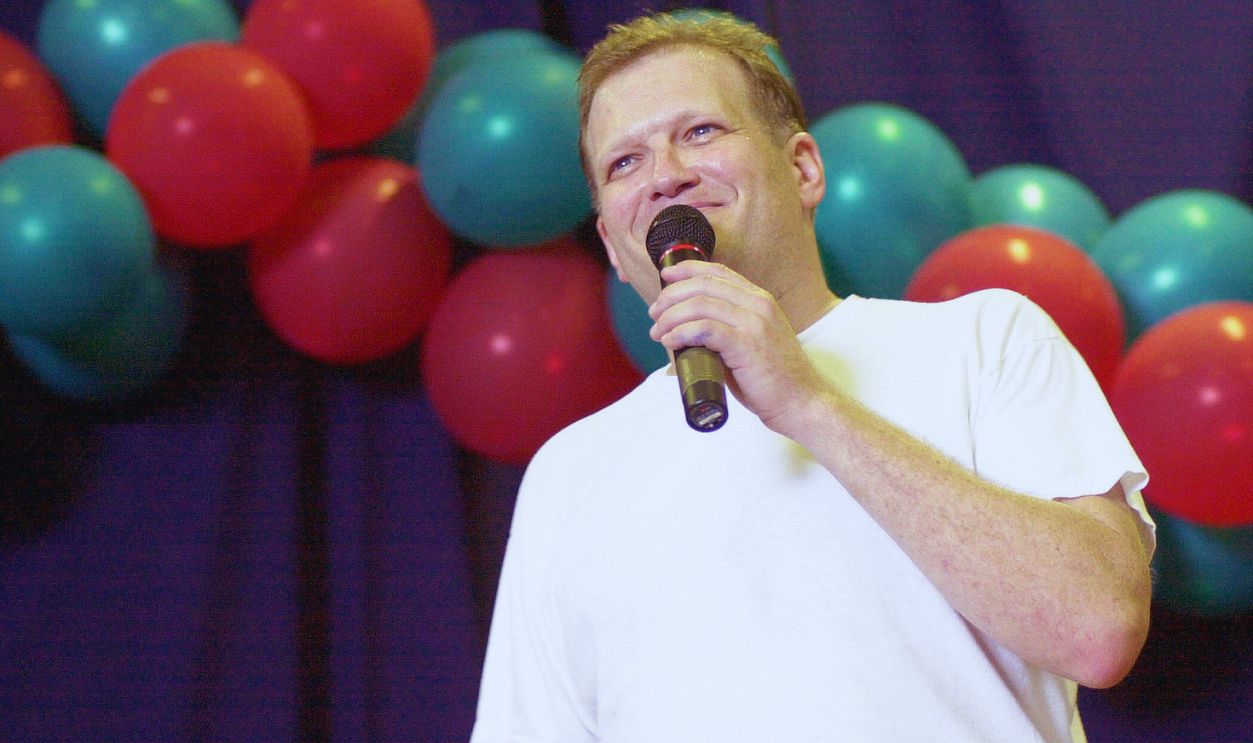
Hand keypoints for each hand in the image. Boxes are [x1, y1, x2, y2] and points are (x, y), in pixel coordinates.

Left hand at [648, 260, 828, 433]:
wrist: (801, 402)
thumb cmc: (773, 379)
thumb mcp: (750, 342)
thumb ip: (724, 330)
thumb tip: (686, 332)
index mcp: (760, 300)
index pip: (718, 273)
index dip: (687, 270)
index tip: (665, 276)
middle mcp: (758, 305)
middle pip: (703, 285)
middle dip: (671, 296)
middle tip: (655, 314)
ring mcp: (754, 323)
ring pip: (699, 305)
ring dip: (671, 317)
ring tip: (658, 333)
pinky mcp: (746, 345)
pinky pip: (704, 329)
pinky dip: (681, 333)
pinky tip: (670, 342)